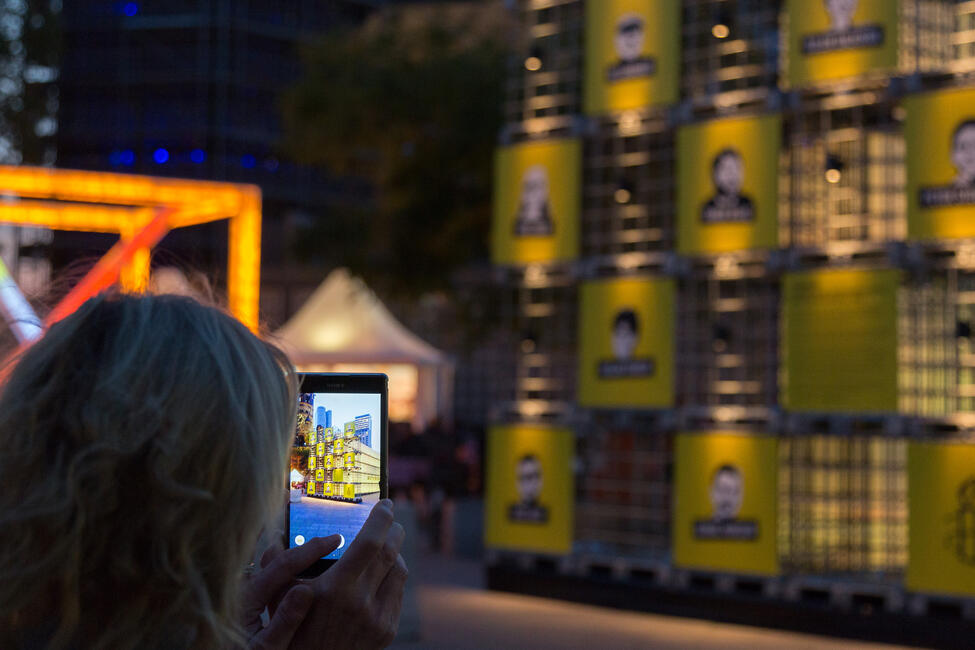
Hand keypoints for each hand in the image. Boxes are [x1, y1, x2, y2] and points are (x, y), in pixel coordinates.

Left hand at [241, 535, 343, 648]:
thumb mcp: (267, 648)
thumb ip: (285, 621)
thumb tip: (306, 588)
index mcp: (246, 598)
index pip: (284, 564)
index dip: (312, 550)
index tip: (334, 540)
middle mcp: (241, 590)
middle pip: (277, 558)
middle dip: (306, 548)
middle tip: (331, 541)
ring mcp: (241, 595)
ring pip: (270, 565)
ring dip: (295, 555)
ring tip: (317, 549)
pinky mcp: (242, 603)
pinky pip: (266, 576)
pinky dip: (284, 567)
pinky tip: (296, 568)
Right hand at [290, 499, 407, 648]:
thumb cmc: (290, 633)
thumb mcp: (279, 599)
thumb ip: (279, 565)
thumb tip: (276, 536)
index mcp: (335, 588)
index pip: (370, 542)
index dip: (381, 519)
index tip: (384, 505)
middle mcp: (361, 602)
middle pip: (390, 552)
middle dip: (392, 530)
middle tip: (389, 517)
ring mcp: (378, 617)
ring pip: (398, 570)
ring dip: (394, 552)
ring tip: (385, 544)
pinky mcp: (387, 630)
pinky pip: (397, 591)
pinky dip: (392, 576)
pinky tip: (381, 572)